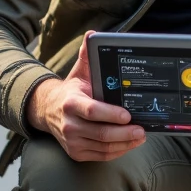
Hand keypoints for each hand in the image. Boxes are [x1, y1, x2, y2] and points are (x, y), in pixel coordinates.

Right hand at [26, 33, 145, 161]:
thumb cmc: (71, 92)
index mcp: (71, 103)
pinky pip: (101, 155)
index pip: (93, 111)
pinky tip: (128, 144)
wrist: (48, 111)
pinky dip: (118, 151)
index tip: (128, 115)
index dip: (112, 115)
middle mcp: (69, 124)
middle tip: (142, 129)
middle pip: (102, 134)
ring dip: (125, 143)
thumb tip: (92, 34)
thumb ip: (86, 56)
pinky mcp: (76, 153)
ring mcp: (72, 141)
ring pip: (104, 147)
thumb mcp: (78, 73)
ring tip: (140, 136)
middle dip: (125, 133)